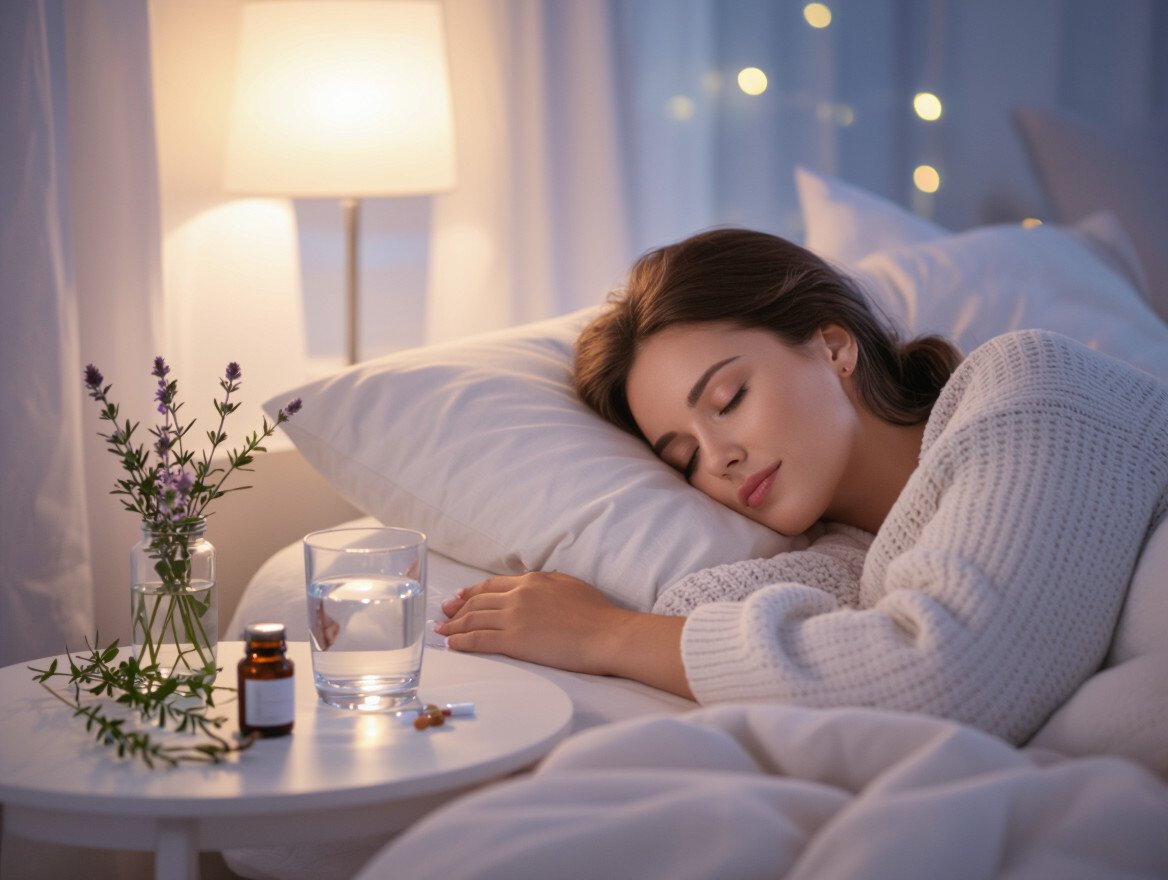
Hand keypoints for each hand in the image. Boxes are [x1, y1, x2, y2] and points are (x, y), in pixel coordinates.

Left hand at [435, 571, 694, 699]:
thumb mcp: (570, 586)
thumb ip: (547, 586)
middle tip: (444, 613)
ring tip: (440, 630)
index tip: (459, 597)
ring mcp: (514, 617)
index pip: (492, 585)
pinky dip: (461, 642)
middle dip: (457, 607)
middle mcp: (518, 595)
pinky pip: (478, 639)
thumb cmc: (598, 614)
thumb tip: (537, 589)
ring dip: (453, 625)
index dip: (471, 591)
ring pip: (474, 618)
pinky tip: (451, 645)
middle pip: (477, 600)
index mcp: (532, 581)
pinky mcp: (514, 640)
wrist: (607, 634)